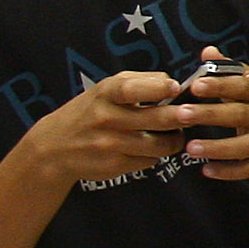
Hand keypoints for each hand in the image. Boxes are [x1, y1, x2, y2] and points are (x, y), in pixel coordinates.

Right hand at [23, 68, 191, 188]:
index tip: (175, 88)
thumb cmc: (89, 112)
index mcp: (105, 94)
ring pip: (159, 144)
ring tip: (175, 133)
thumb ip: (139, 82)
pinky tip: (150, 148)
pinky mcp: (115, 165)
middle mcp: (106, 119)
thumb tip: (171, 82)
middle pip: (156, 119)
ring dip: (174, 139)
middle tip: (195, 114)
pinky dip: (156, 154)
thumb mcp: (106, 89)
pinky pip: (150, 160)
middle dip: (182, 117)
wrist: (53, 148)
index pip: (132, 89)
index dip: (157, 88)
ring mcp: (110, 144)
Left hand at [163, 47, 248, 181]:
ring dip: (218, 148)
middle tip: (182, 114)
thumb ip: (226, 67)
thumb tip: (207, 52)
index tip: (196, 85)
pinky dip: (230, 172)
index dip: (220, 85)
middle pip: (240, 116)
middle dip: (210, 115)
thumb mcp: (247, 77)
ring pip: (245, 146)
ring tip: (190, 148)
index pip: (241, 86)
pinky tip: (206, 171)